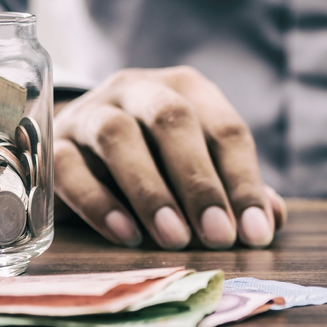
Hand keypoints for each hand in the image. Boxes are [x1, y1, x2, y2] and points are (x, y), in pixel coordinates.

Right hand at [53, 66, 286, 249]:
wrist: (81, 139)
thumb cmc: (152, 154)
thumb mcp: (195, 162)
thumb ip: (232, 187)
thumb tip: (271, 218)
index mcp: (185, 88)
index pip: (224, 128)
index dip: (243, 181)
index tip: (255, 233)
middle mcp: (138, 89)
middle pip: (171, 119)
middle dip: (199, 181)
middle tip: (218, 236)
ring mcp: (92, 110)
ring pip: (117, 136)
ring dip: (149, 190)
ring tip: (174, 238)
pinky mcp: (55, 141)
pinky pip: (71, 166)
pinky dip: (99, 202)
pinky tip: (127, 235)